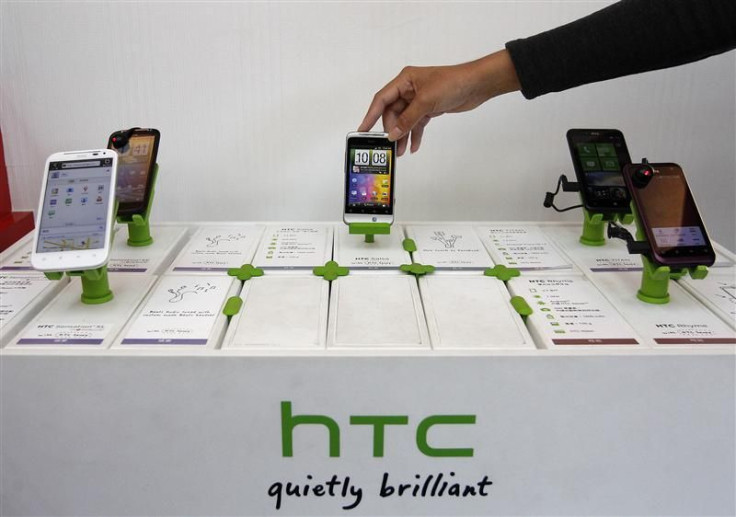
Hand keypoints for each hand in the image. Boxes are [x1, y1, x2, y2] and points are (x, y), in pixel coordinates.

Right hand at [358, 50, 520, 154]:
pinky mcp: (429, 108)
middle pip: (392, 113)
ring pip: (404, 121)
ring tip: (400, 152)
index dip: (370, 115)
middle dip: (391, 130)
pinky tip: (413, 146)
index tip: (362, 130)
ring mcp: (419, 99)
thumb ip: (407, 119)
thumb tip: (393, 134)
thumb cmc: (453, 82)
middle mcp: (409, 89)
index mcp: (404, 80)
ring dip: (402, 135)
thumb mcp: (426, 102)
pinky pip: (416, 124)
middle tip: (390, 146)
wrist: (476, 85)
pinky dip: (415, 135)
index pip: (381, 99)